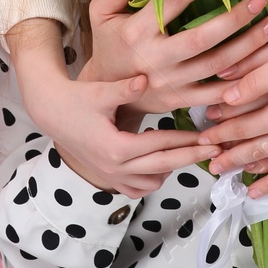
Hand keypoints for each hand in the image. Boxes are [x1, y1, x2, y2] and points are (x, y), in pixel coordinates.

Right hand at [38, 69, 222, 197]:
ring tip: (189, 152)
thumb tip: (146, 78)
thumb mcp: (100, 92)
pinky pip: (137, 189)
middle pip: (163, 167)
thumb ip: (125, 88)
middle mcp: (114, 168)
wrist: (52, 113)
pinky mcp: (108, 177)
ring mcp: (111, 176)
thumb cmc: (77, 99)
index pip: (160, 145)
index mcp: (116, 147)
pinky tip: (163, 163)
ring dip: (171, 169)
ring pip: (152, 183)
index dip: (187, 141)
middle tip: (216, 150)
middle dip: (191, 158)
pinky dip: (153, 180)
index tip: (209, 138)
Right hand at [79, 0, 267, 115]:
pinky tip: (265, 64)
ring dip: (249, 45)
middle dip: (235, 18)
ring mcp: (172, 83)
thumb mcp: (101, 13)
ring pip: (218, 65)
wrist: (105, 96)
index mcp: (138, 30)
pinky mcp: (182, 102)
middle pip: (203, 37)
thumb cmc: (109, 45)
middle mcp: (156, 58)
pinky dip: (244, 82)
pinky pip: (218, 94)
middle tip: (261, 0)